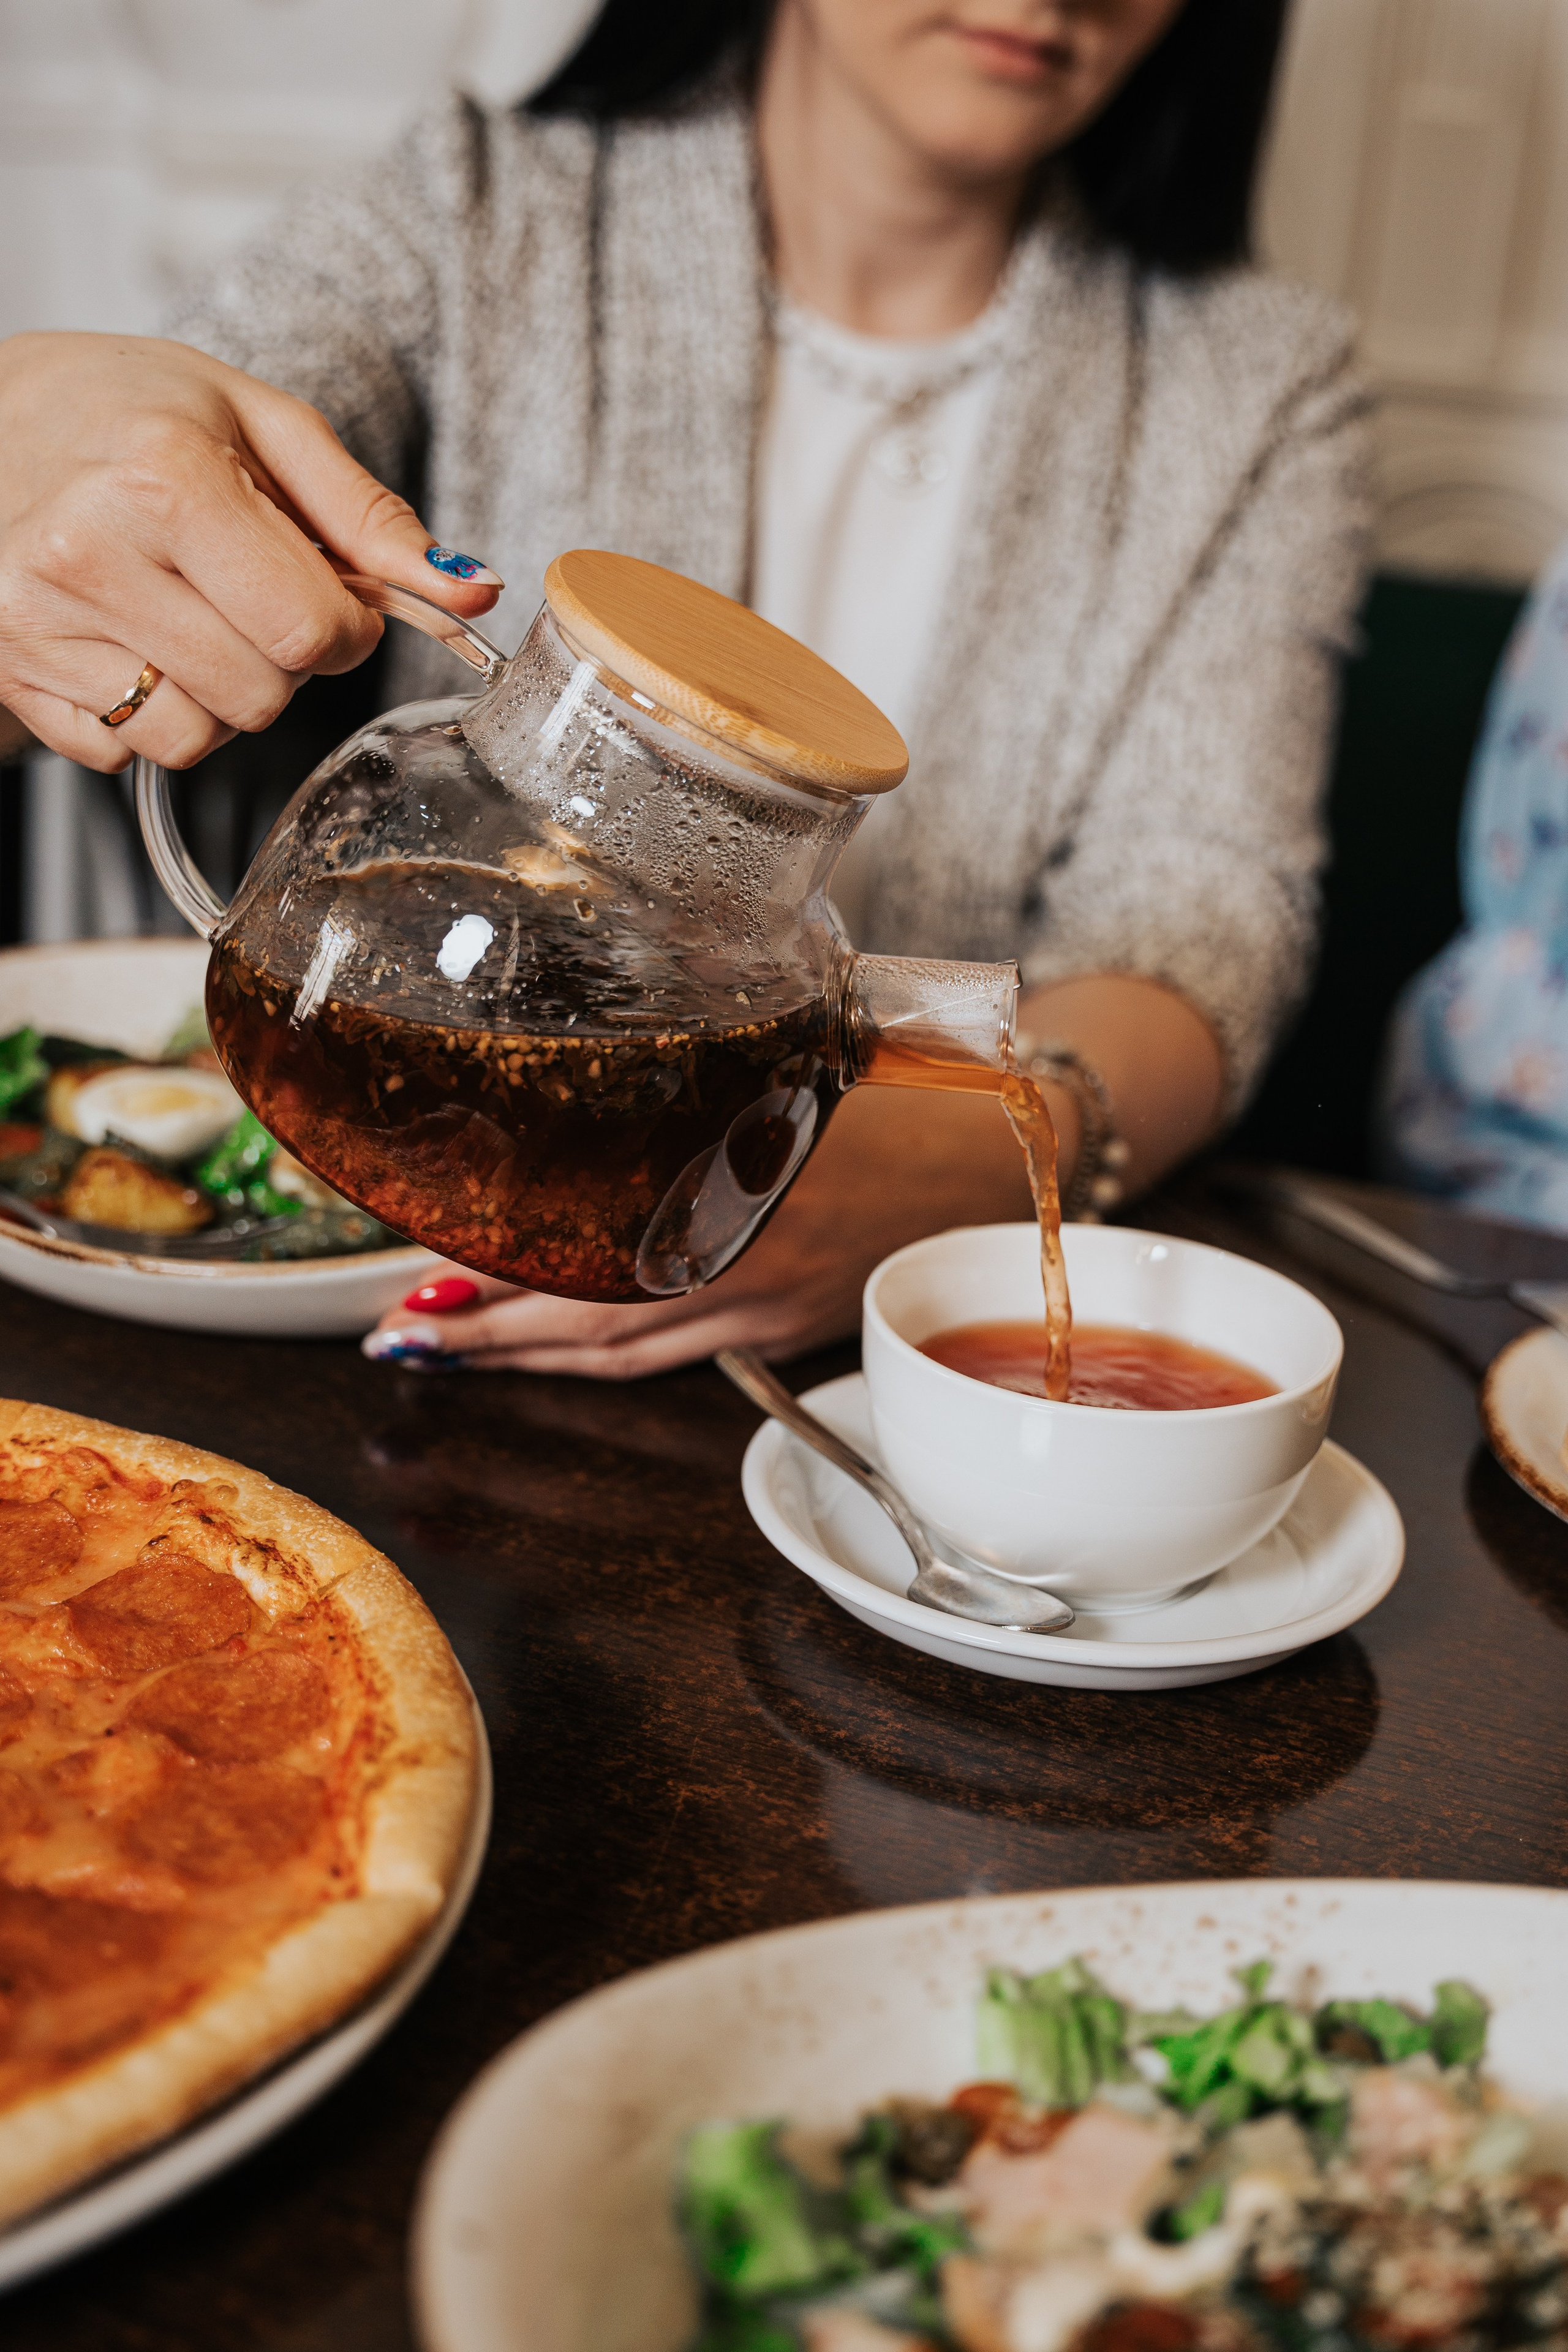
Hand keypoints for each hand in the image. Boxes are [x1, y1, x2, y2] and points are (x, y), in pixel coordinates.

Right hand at [0, 331, 500, 772]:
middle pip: (260, 696)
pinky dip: (145, 712)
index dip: (341, 627)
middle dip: (279, 659)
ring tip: (182, 611)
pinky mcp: (11, 672)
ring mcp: (37, 622)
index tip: (324, 592)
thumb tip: (472, 593)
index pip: (308, 632)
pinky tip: (127, 637)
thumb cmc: (126, 410)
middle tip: (240, 591)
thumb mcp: (260, 425)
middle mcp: (86, 554)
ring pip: (195, 738)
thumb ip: (371, 517)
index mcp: (161, 478)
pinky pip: (124, 752)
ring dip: (216, 694)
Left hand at [363, 1084, 1041, 1381]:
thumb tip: (590, 1055)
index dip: (502, 1279)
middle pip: (593, 1325)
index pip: (596, 1259)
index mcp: (746, 1191)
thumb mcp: (796, 1058)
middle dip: (487, 1337)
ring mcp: (771, 1309)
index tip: (420, 1275)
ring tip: (442, 1350)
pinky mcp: (788, 1330)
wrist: (1005, 1150)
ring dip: (527, 1357)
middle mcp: (752, 1264)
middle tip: (401, 1335)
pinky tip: (547, 1343)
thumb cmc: (904, 1084)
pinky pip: (678, 1355)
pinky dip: (601, 1355)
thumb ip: (703, 1069)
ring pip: (627, 1355)